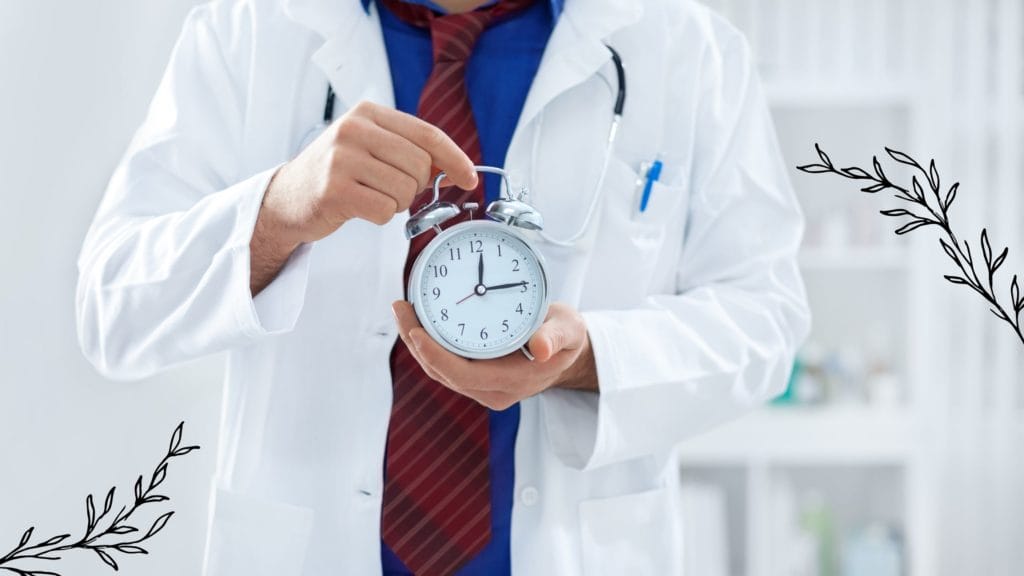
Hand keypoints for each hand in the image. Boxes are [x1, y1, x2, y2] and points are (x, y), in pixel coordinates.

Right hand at [250, 100, 478, 293]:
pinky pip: (385, 209)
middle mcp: (353, 129)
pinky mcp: (334, 190)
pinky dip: (381, 216)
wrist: (288, 198)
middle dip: (416, 185)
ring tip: (371, 196)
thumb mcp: (371, 147)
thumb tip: (459, 168)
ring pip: (405, 190)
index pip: (427, 134)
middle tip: (391, 188)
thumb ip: (410, 150)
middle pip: (420, 165)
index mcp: (367, 112)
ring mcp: (341, 159)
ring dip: (396, 202)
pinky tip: (361, 208)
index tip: (469, 178)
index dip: (455, 158)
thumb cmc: (336, 173)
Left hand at [392, 301, 597, 410]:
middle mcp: (493, 390)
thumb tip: (541, 348)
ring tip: (403, 309)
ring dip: (416, 342)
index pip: (464, 375)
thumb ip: (556, 336)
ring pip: (439, 369)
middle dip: (416, 343)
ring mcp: (481, 386)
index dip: (435, 356)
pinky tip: (417, 319)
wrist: (564, 350)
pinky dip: (428, 342)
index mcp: (514, 381)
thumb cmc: (565, 336)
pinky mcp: (474, 376)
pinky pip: (444, 362)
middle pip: (443, 372)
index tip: (416, 332)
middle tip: (401, 307)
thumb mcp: (569, 329)